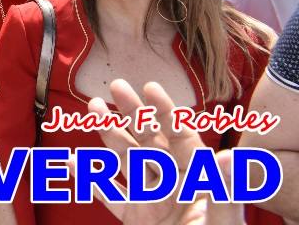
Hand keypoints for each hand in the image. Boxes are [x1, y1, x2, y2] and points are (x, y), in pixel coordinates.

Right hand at [78, 79, 242, 224]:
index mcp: (197, 181)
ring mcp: (151, 201)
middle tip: (114, 88)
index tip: (149, 88)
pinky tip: (73, 161)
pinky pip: (109, 194)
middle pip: (149, 142)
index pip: (181, 139)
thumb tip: (227, 158)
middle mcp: (173, 185)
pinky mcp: (135, 220)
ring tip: (93, 110)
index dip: (166, 113)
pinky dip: (90, 178)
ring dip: (109, 135)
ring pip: (126, 161)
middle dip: (132, 115)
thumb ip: (221, 192)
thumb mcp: (220, 222)